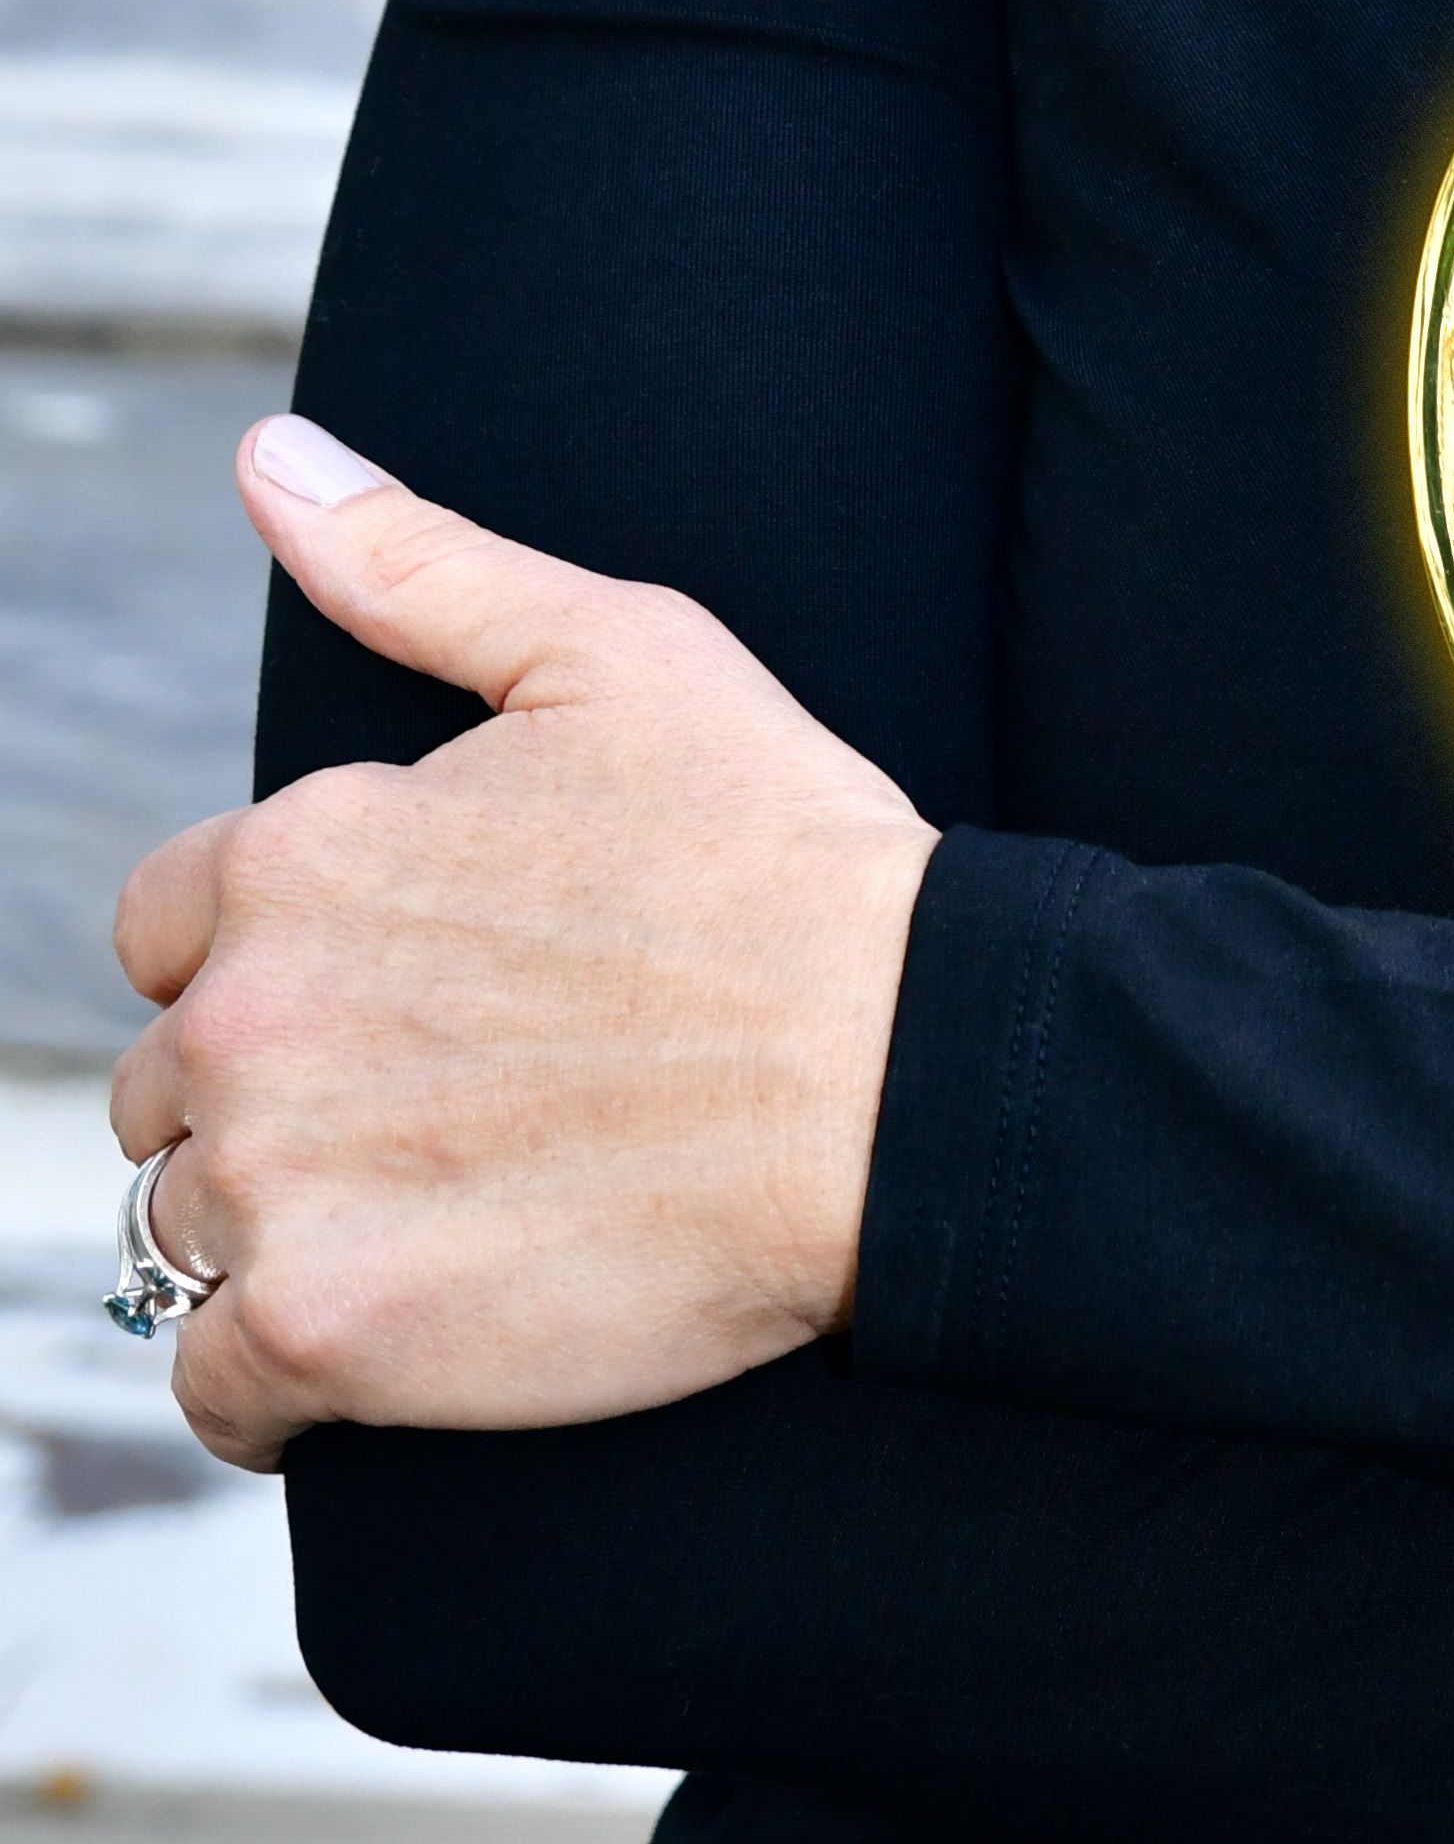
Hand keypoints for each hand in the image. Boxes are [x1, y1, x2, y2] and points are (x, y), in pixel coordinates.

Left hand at [108, 417, 934, 1474]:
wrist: (897, 1069)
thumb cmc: (777, 852)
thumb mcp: (611, 654)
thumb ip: (413, 563)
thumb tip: (266, 457)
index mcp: (297, 850)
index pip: (166, 928)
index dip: (274, 956)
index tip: (400, 992)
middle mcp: (250, 1012)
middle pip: (168, 1088)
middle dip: (277, 1096)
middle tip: (449, 1108)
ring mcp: (280, 1179)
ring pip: (187, 1230)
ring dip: (285, 1228)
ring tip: (449, 1210)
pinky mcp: (332, 1331)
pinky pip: (216, 1386)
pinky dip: (282, 1378)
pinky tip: (405, 1330)